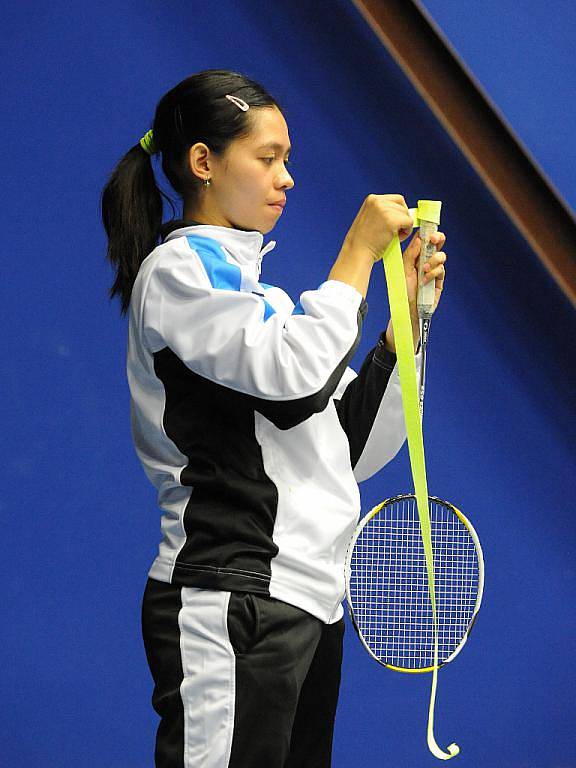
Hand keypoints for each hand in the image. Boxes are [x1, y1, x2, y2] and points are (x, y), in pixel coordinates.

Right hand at [343, 194, 414, 262]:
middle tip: (394, 231)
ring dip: (404, 226)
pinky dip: (406, 232)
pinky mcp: (392, 221)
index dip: (398, 211)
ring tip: (393, 236)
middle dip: (402, 218)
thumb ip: (382, 212)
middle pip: (402, 205)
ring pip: (406, 214)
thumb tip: (401, 211)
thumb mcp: (369, 218)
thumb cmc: (362, 241)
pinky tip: (396, 238)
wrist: (357, 253)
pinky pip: (409, 222)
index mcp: (372, 199)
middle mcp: (378, 201)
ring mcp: (384, 210)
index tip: (395, 223)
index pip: (396, 199)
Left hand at [384, 230, 446, 352]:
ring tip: (423, 269)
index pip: (423, 240)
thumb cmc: (403, 290)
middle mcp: (426, 261)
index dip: (427, 232)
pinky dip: (433, 273)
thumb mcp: (403, 270)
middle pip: (437, 244)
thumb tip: (419, 239)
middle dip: (437, 238)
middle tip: (433, 240)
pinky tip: (425, 280)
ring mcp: (434, 270)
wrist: (408, 309)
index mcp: (415, 256)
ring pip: (441, 255)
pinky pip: (441, 270)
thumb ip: (410, 254)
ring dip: (433, 260)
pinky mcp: (439, 280)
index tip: (427, 228)